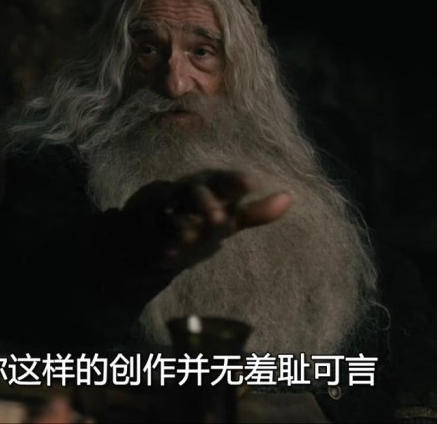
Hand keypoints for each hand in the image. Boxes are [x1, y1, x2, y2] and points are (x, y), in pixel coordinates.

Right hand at [123, 170, 290, 271]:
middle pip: (195, 192)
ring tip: (192, 237)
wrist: (151, 236)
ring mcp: (164, 212)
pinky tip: (170, 255)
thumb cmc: (196, 222)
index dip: (235, 181)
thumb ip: (256, 212)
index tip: (253, 183)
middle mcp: (185, 195)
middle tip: (220, 218)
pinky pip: (155, 236)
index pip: (222, 181)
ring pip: (174, 214)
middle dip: (206, 203)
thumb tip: (289, 198)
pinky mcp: (147, 230)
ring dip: (182, 225)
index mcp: (207, 189)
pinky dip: (162, 245)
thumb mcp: (228, 220)